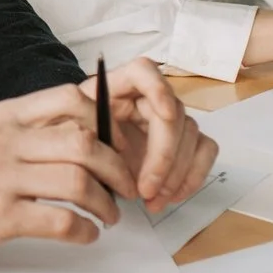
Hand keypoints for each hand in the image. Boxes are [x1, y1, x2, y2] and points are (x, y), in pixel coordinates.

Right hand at [0, 91, 139, 266]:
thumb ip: (17, 131)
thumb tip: (70, 134)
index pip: (68, 99)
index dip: (104, 120)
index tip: (115, 143)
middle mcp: (2, 141)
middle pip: (84, 142)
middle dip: (117, 167)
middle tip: (125, 185)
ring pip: (78, 182)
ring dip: (105, 202)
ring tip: (109, 215)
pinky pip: (59, 221)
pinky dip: (82, 231)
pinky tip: (85, 235)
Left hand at [83, 57, 218, 214]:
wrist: (81, 155)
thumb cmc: (75, 139)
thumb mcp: (68, 131)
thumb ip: (82, 132)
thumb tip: (103, 144)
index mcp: (119, 85)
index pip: (144, 71)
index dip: (158, 88)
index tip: (164, 114)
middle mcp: (149, 97)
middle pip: (172, 114)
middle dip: (163, 157)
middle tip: (146, 190)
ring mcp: (170, 118)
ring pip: (192, 135)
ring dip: (176, 174)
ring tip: (153, 201)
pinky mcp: (183, 140)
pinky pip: (204, 151)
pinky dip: (192, 176)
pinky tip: (172, 195)